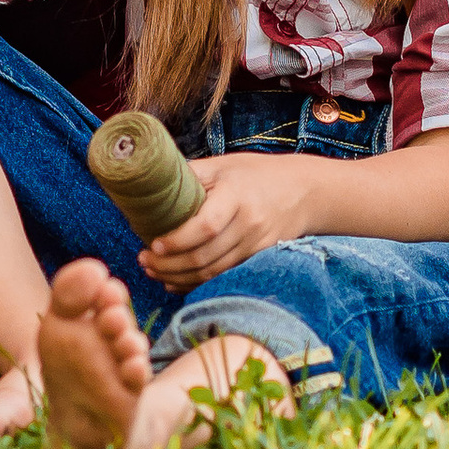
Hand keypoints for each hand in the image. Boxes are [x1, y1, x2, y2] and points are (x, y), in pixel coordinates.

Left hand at [139, 153, 320, 282]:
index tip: (153, 245)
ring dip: (179, 278)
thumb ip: (191, 174)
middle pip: (206, 256)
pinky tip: (176, 282)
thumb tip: (151, 181)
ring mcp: (256, 246)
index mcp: (237, 196)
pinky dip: (197, 283)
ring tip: (153, 272)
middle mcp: (249, 224)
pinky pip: (223, 277)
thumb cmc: (257, 173)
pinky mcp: (258, 259)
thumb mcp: (223, 165)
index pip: (206, 226)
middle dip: (170, 265)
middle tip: (144, 262)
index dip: (177, 240)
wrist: (304, 191)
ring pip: (213, 272)